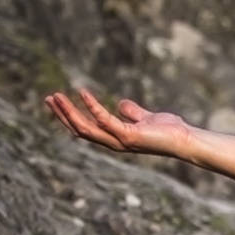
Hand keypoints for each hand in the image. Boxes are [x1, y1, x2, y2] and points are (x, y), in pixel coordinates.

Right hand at [44, 88, 193, 158]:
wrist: (186, 139)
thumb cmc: (169, 131)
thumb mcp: (146, 118)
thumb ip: (133, 113)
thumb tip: (121, 104)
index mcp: (115, 137)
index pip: (86, 128)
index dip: (70, 116)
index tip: (58, 100)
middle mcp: (114, 141)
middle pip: (80, 129)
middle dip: (63, 115)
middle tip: (49, 98)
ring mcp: (120, 140)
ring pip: (86, 128)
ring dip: (69, 112)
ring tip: (56, 97)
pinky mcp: (128, 136)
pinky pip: (105, 120)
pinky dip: (92, 107)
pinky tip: (82, 93)